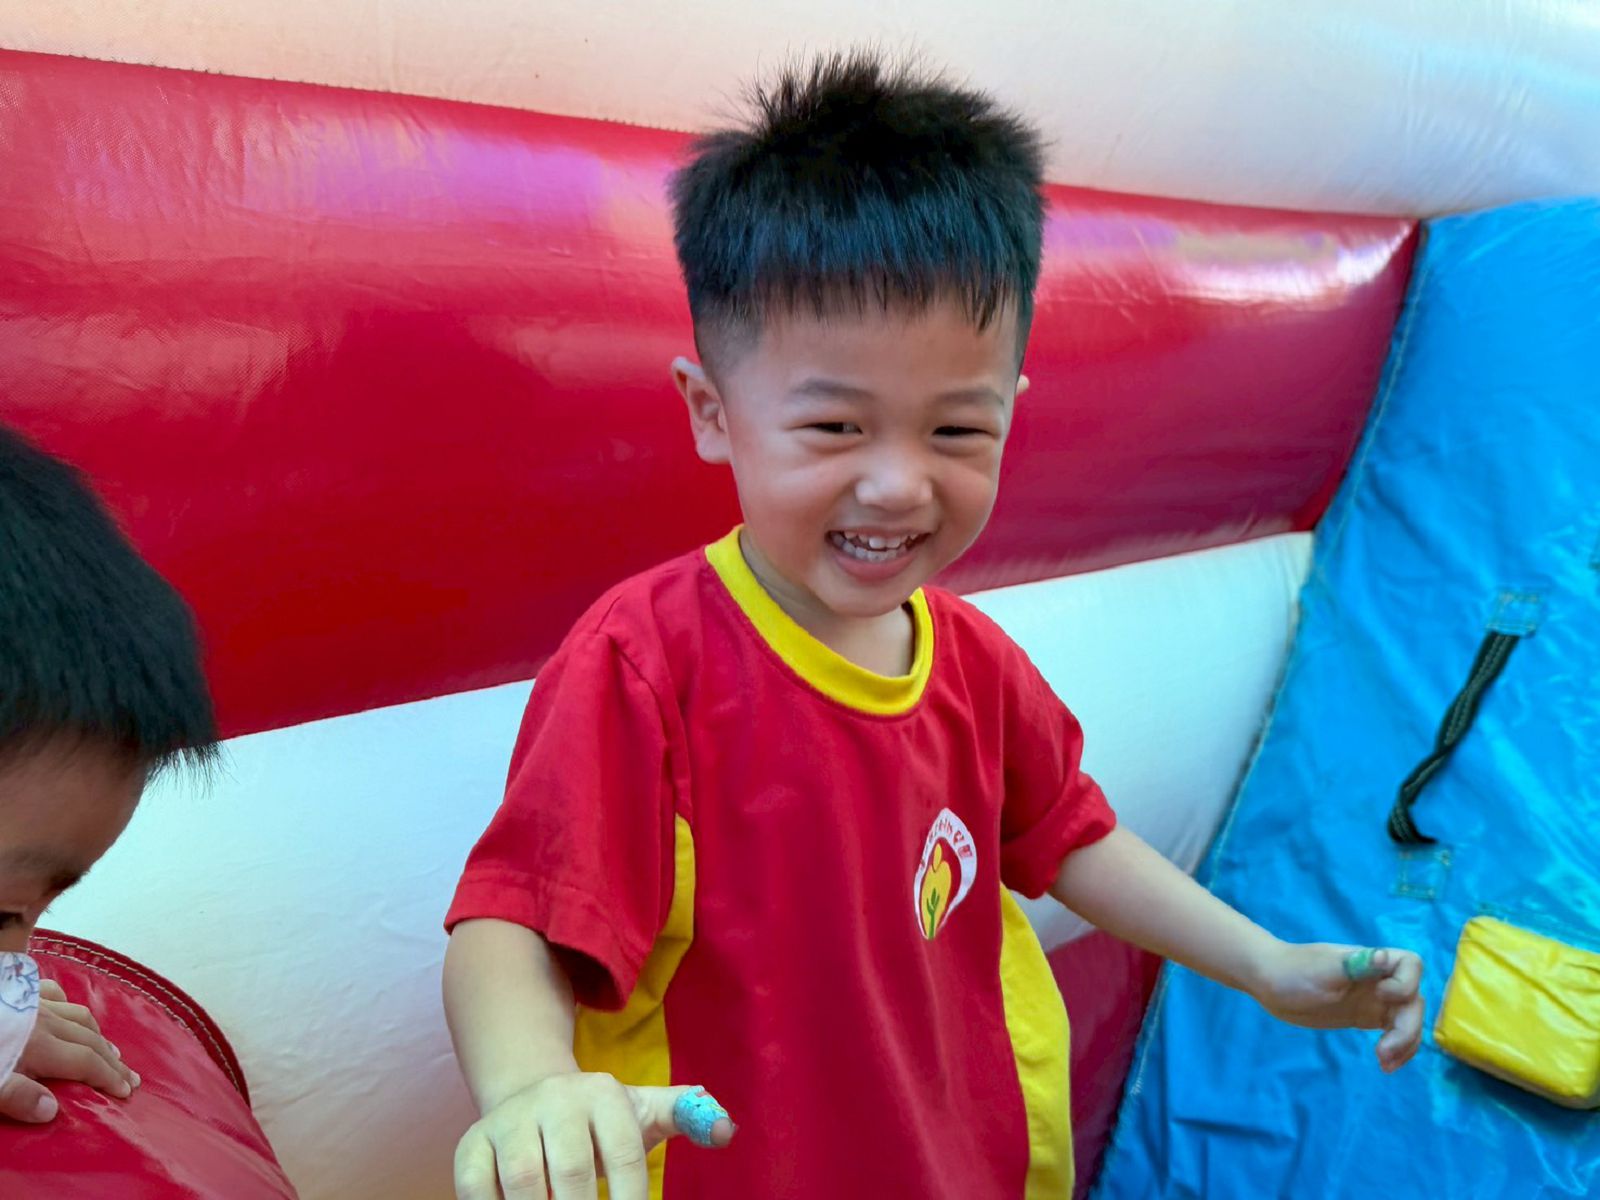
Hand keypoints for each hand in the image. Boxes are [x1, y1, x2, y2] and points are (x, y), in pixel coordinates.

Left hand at [0, 979, 140, 1122]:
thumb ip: (17, 1096)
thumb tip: (52, 1110)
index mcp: (39, 1045)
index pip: (85, 1063)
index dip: (108, 1077)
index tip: (127, 1091)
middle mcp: (45, 1021)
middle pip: (89, 1040)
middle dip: (112, 1060)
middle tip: (130, 1076)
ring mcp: (33, 1003)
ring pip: (78, 1016)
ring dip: (98, 1034)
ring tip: (110, 1048)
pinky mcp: (19, 992)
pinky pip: (53, 995)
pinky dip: (68, 1006)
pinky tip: (69, 1010)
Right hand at [454, 1072, 734, 1199]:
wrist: (531, 1093)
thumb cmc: (600, 1119)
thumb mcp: (644, 1112)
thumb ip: (687, 1117)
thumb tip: (727, 1130)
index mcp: (603, 1094)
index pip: (624, 1154)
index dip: (631, 1198)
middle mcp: (555, 1101)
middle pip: (571, 1170)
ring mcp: (509, 1121)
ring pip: (522, 1180)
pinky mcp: (471, 1145)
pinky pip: (475, 1186)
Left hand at [1252, 942, 1424, 1072]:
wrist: (1269, 982)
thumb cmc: (1293, 970)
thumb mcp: (1323, 969)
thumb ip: (1355, 964)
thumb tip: (1384, 956)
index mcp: (1370, 962)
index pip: (1411, 965)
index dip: (1407, 983)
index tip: (1382, 996)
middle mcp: (1378, 979)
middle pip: (1414, 1001)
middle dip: (1407, 1029)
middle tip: (1382, 1052)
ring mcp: (1373, 999)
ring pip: (1408, 1020)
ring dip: (1405, 1044)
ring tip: (1384, 1064)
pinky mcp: (1365, 1017)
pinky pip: (1394, 1032)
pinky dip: (1396, 1049)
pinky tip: (1384, 1065)